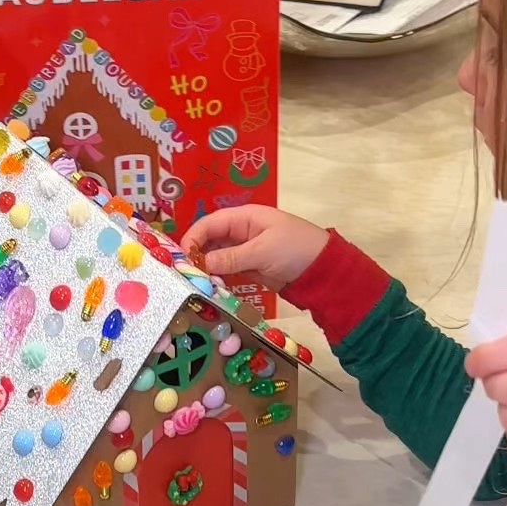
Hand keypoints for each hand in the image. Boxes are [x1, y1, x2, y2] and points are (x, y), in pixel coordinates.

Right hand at [182, 206, 328, 291]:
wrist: (324, 271)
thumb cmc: (295, 249)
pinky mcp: (251, 268)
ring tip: (195, 283)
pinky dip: (219, 278)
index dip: (193, 238)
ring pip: (217, 257)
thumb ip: (231, 258)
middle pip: (210, 240)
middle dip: (196, 255)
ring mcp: (246, 250)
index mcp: (245, 217)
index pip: (210, 223)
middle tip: (185, 274)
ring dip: (206, 269)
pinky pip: (228, 271)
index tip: (182, 258)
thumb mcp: (262, 251)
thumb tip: (201, 264)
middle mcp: (241, 232)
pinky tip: (211, 288)